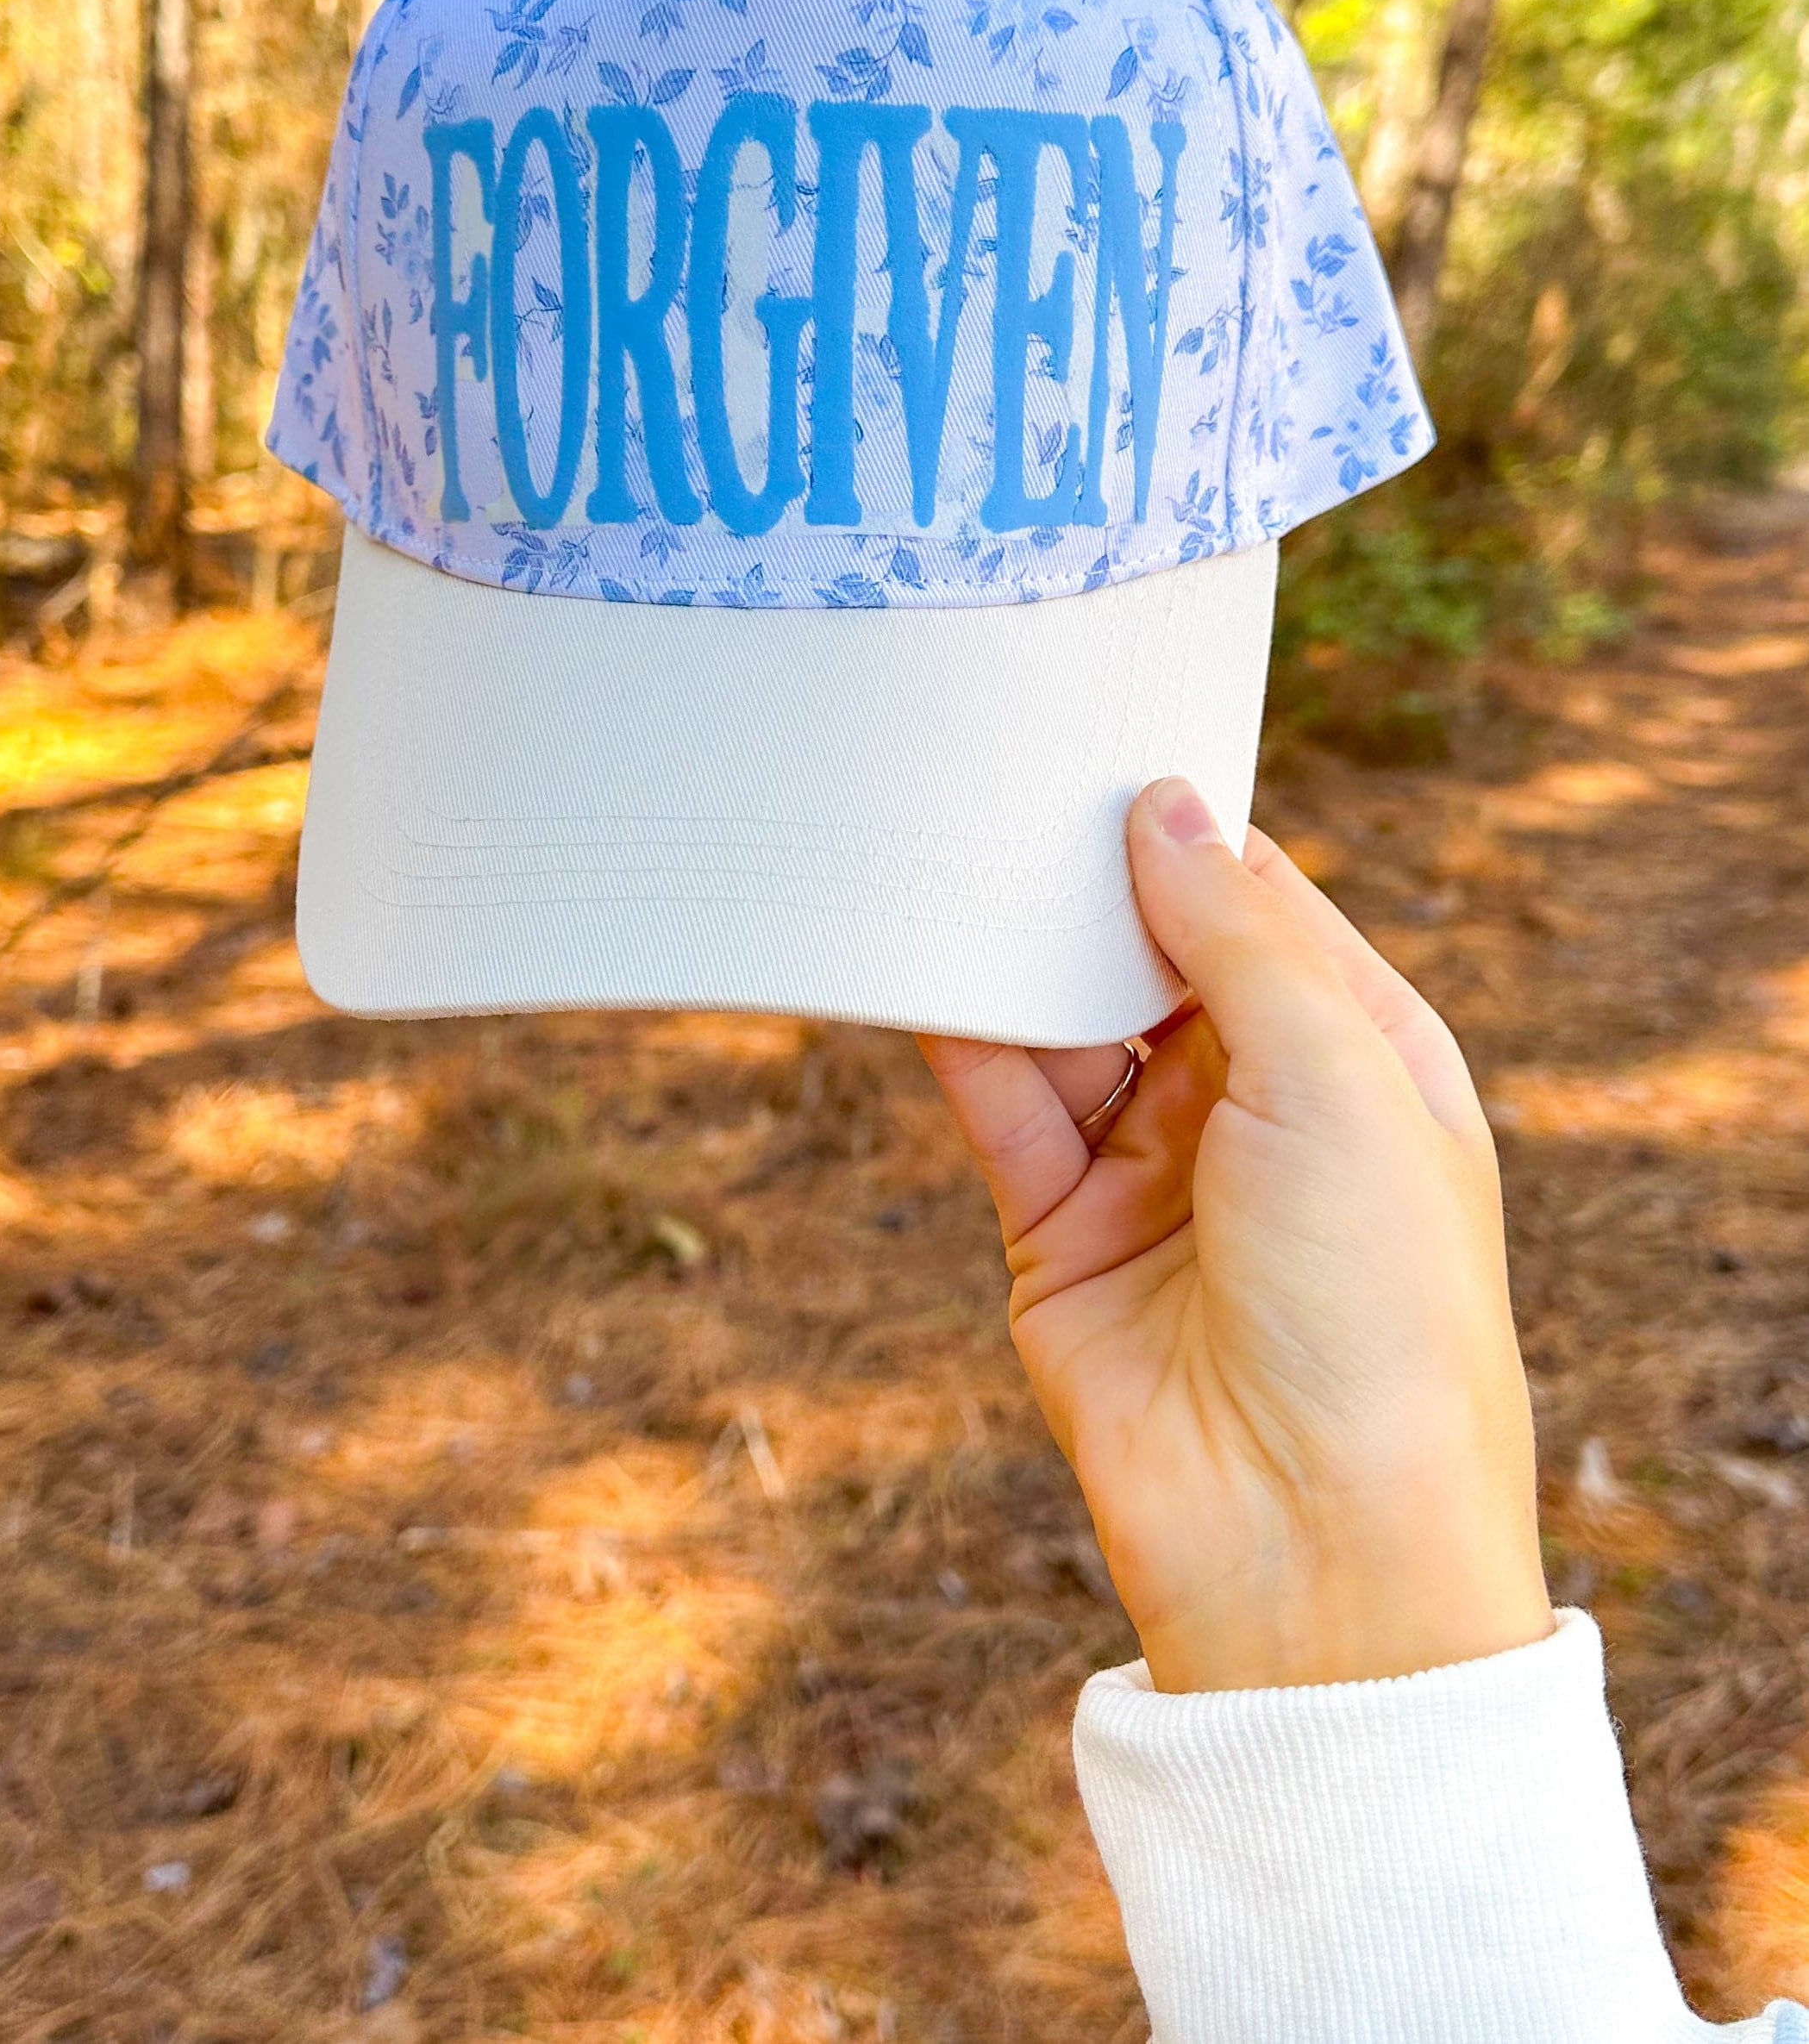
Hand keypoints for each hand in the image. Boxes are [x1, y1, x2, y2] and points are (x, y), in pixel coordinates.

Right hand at [919, 777, 1553, 1694]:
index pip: (1263, 904)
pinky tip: (917, 959)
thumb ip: (1240, 935)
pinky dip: (958, 1035)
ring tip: (941, 853)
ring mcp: (1158, 1172)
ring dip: (1014, 950)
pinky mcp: (1062, 1237)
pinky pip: (1002, 1104)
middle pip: (1150, 954)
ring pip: (1064, 1021)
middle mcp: (1261, 1106)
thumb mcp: (1338, 1077)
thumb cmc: (1379, 1308)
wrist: (1316, 1548)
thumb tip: (1166, 808)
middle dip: (1084, 884)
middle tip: (999, 782)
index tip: (1104, 747)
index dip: (1189, 832)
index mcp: (1364, 1058)